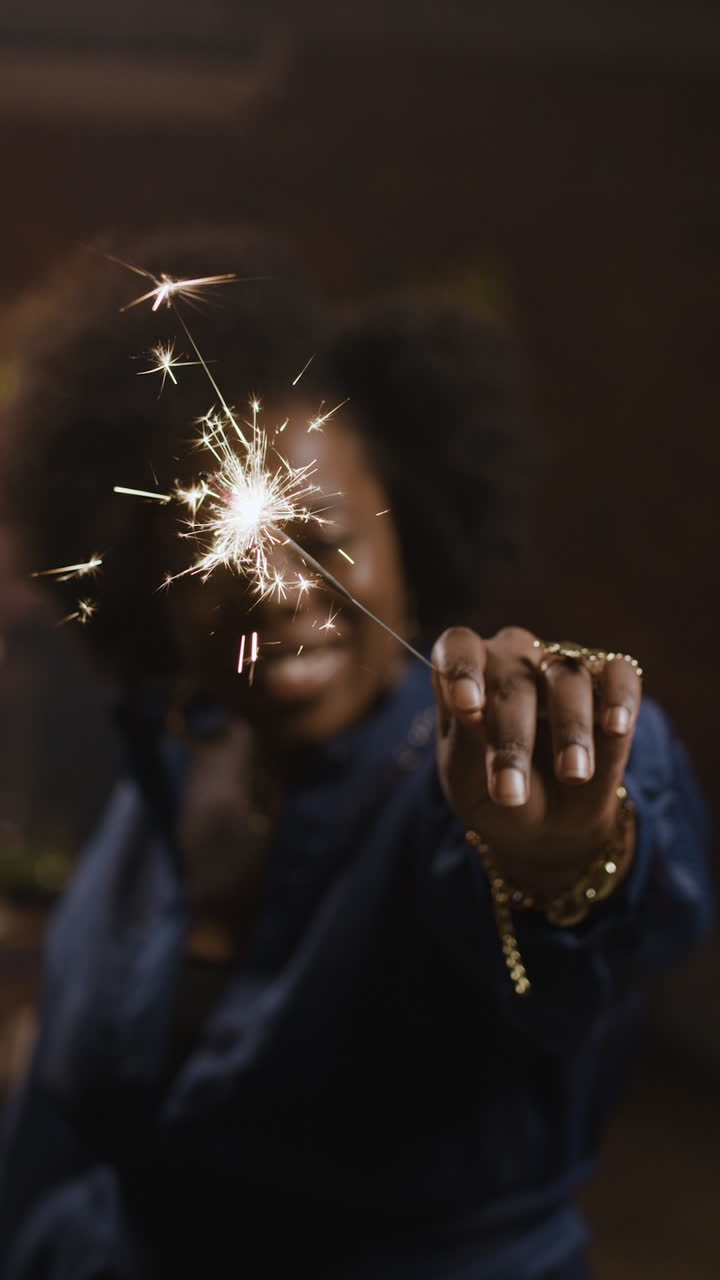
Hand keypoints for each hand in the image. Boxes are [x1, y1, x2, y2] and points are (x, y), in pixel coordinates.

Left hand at [432, 626, 641, 893]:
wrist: (543, 825)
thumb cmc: (491, 793)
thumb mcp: (465, 779)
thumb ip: (465, 739)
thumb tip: (473, 710)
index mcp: (468, 674)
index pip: (460, 647)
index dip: (462, 669)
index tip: (468, 707)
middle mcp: (515, 659)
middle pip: (513, 677)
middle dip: (513, 738)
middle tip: (511, 793)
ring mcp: (563, 667)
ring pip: (568, 677)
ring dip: (570, 729)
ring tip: (572, 776)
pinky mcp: (609, 684)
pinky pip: (620, 674)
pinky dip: (619, 697)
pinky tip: (615, 727)